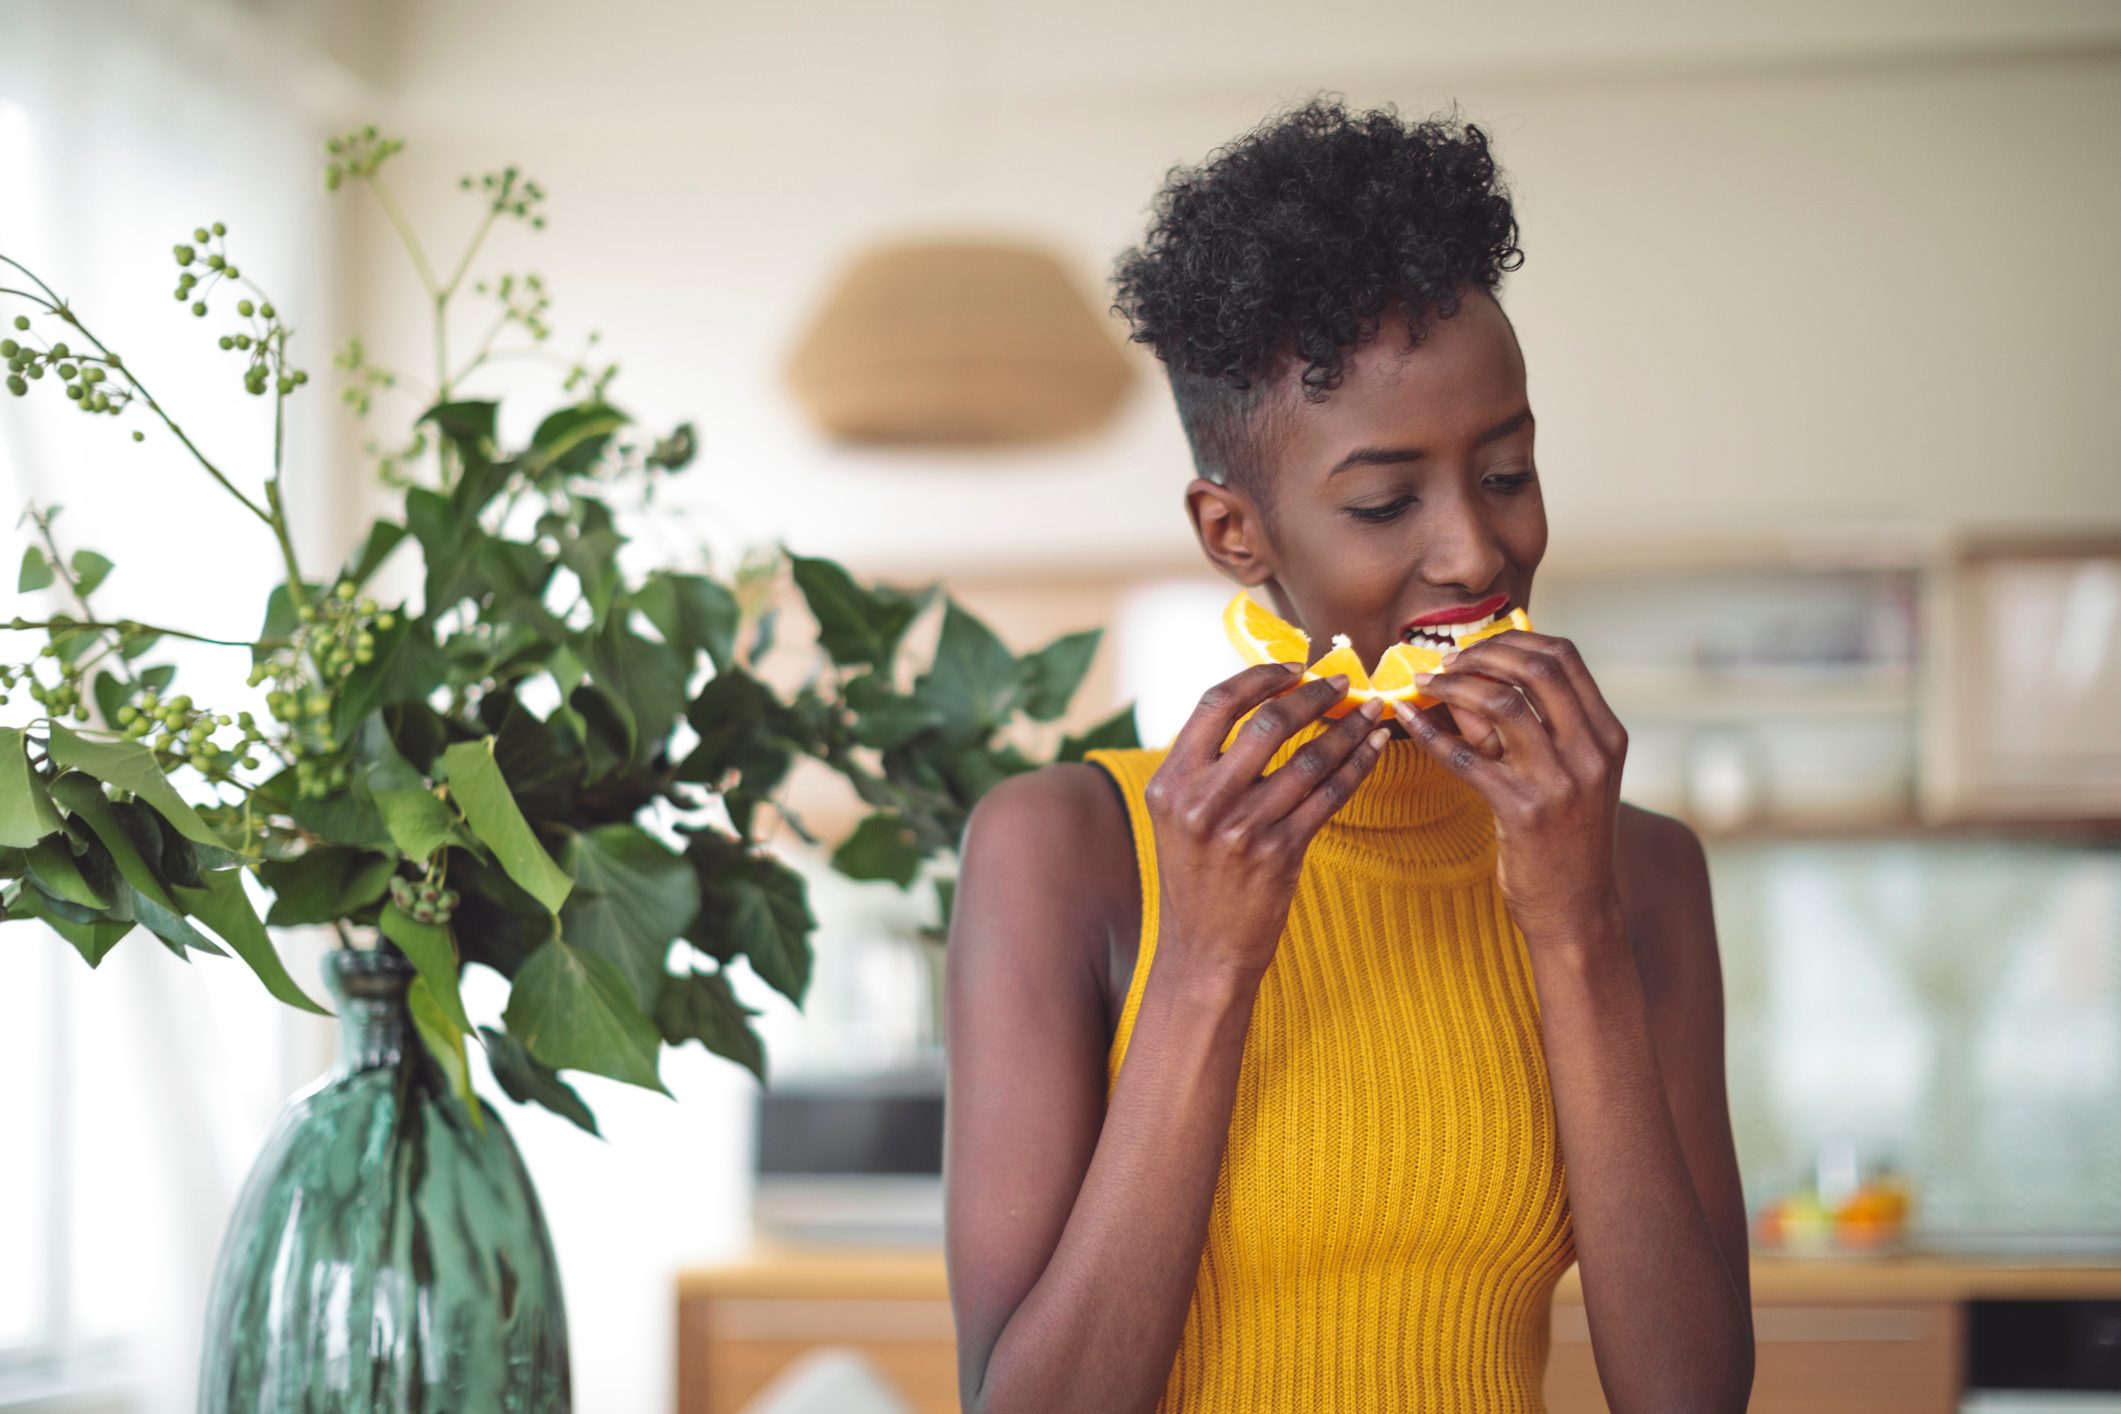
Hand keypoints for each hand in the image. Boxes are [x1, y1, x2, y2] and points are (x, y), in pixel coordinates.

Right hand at [1145, 663, 1390, 984]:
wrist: (1204, 949)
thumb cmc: (1196, 876)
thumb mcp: (1178, 815)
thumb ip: (1204, 764)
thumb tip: (1257, 702)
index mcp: (1170, 782)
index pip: (1215, 703)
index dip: (1259, 676)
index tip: (1295, 666)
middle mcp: (1202, 801)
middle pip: (1268, 722)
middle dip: (1314, 694)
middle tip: (1342, 682)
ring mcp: (1242, 828)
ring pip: (1310, 758)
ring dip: (1348, 728)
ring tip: (1370, 712)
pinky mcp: (1280, 853)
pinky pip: (1330, 795)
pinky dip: (1358, 765)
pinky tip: (1373, 749)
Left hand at [1390, 630, 1628, 942]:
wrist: (1576, 908)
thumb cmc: (1564, 837)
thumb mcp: (1564, 774)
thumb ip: (1523, 727)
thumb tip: (1464, 679)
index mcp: (1607, 734)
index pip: (1564, 656)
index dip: (1512, 639)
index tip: (1474, 646)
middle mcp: (1591, 751)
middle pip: (1536, 668)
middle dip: (1481, 654)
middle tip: (1443, 661)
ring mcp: (1561, 781)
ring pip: (1502, 703)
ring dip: (1454, 685)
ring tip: (1424, 685)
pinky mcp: (1523, 810)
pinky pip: (1466, 757)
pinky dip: (1431, 732)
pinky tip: (1408, 719)